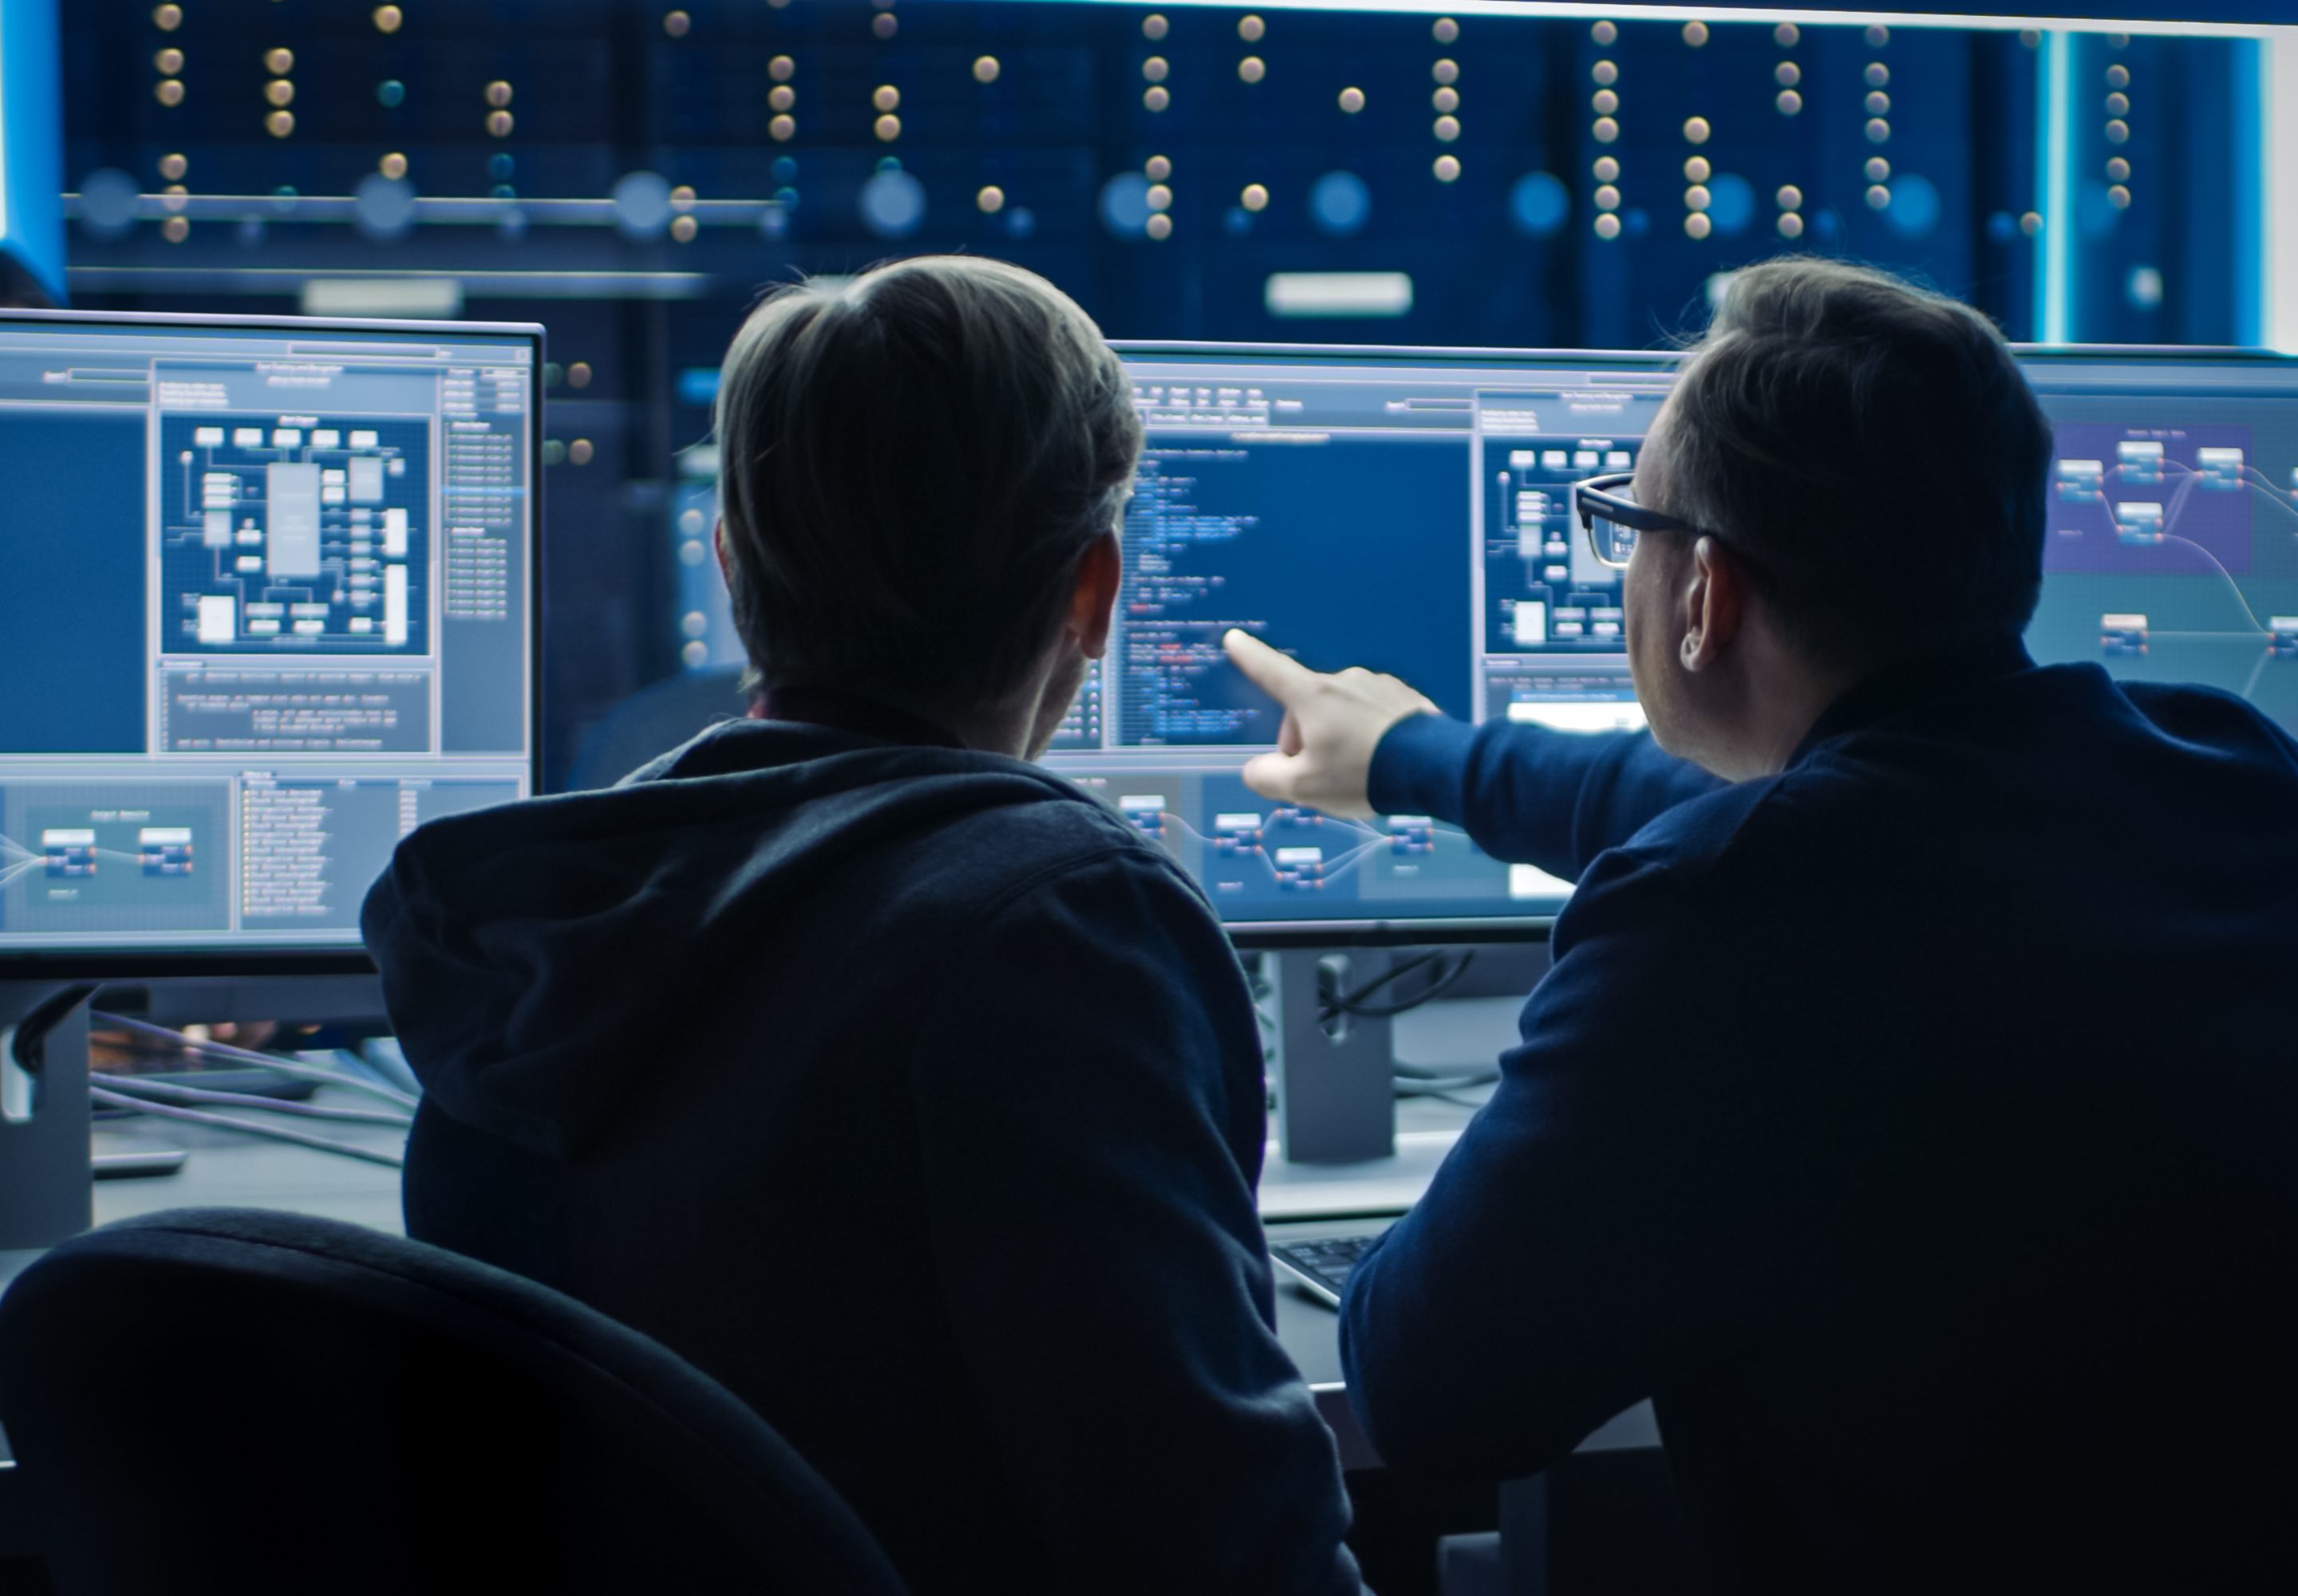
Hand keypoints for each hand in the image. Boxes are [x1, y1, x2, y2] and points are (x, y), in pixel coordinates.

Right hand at [1223, 630, 1437, 819]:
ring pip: (1341, 713)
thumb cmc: (1364, 774)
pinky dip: (1370, 736)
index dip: (1248, 656)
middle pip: (1307, 708)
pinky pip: (1373, 716)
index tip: (1235, 639)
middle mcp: (1344, 681)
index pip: (1269, 670)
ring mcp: (1377, 686)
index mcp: (1313, 696)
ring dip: (1339, 739)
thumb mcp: (1303, 788)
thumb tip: (1257, 770)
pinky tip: (1381, 762)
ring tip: (1358, 773)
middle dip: (1305, 740)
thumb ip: (1267, 778)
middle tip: (1319, 776)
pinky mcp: (1404, 698)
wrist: (1433, 769)